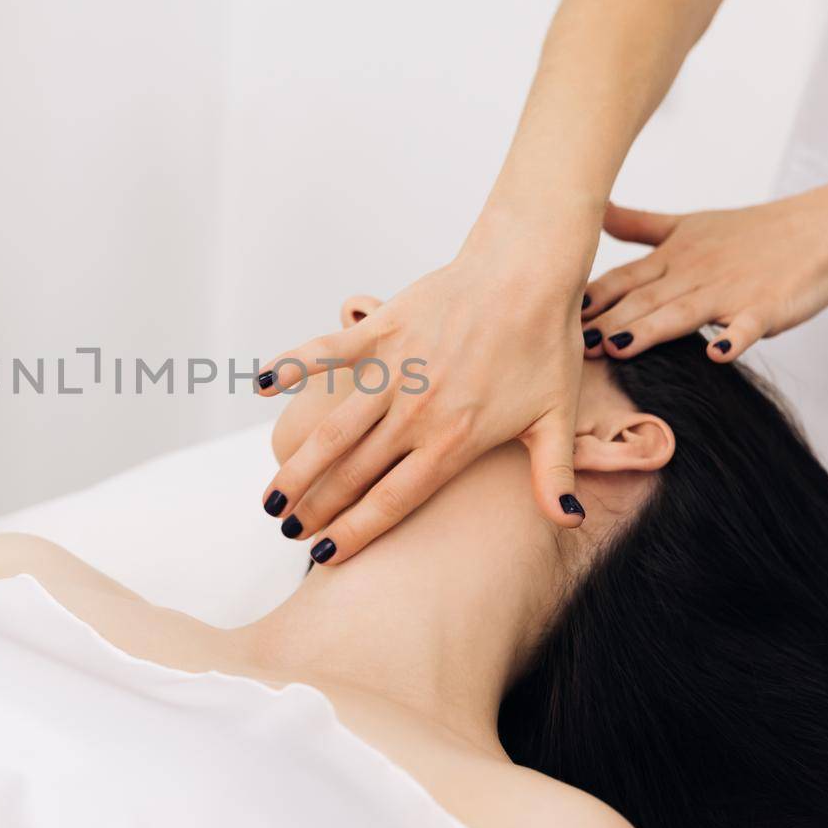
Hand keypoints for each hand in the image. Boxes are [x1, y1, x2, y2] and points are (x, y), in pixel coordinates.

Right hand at [259, 210, 589, 565]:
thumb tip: (567, 521)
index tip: (324, 556)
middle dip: (316, 508)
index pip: (393, 501)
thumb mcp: (556, 417)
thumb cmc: (546, 343)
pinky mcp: (382, 330)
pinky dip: (291, 365)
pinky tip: (259, 386)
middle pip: (353, 474)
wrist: (528, 272)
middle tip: (287, 531)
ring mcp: (394, 371)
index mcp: (454, 441)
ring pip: (333, 430)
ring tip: (271, 496)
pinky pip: (326, 352)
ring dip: (297, 465)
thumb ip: (553, 475)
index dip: (355, 532)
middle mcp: (416, 412)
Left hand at [582, 188, 827, 361]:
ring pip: (684, 312)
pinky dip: (735, 338)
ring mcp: (730, 292)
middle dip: (605, 321)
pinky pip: (749, 325)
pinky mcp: (767, 307)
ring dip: (651, 330)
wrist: (822, 228)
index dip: (587, 298)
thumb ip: (637, 226)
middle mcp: (693, 274)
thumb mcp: (687, 225)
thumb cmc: (750, 233)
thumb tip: (593, 207)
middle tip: (568, 344)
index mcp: (672, 258)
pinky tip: (718, 354)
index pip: (621, 279)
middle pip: (643, 299)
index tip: (550, 314)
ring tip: (619, 347)